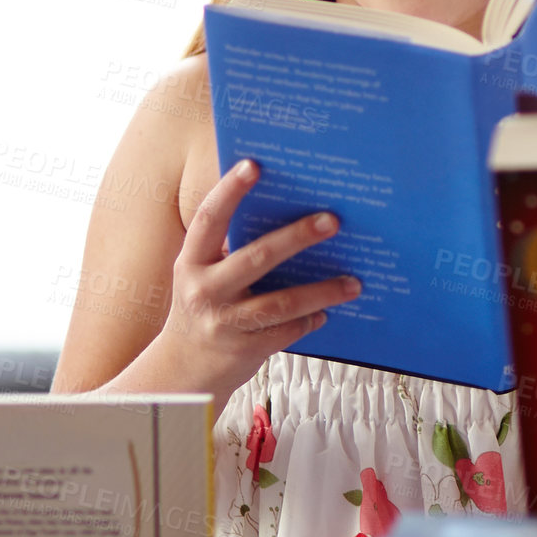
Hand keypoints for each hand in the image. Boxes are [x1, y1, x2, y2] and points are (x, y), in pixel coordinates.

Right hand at [160, 159, 362, 409]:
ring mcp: (223, 323)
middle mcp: (204, 290)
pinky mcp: (243, 350)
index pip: (209, 218)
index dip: (230, 190)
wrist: (182, 371)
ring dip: (322, 291)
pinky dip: (309, 320)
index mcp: (191, 261)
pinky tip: (327, 312)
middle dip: (297, 237)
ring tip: (353, 282)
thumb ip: (230, 249)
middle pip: (256, 257)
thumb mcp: (203, 274)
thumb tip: (286, 211)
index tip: (255, 165)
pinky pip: (285, 331)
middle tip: (333, 220)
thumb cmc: (204, 307)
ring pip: (280, 302)